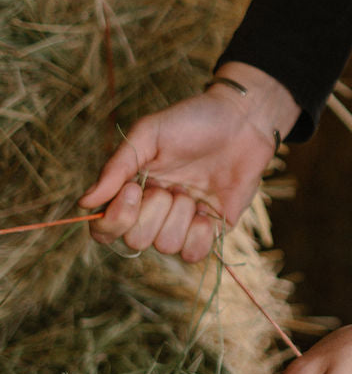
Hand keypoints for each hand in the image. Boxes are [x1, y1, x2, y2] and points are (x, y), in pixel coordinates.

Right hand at [78, 63, 299, 262]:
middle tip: (172, 186)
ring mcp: (184, 221)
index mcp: (132, 189)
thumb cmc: (194, 120)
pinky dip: (200, 235)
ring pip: (166, 246)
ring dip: (180, 216)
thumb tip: (84, 203)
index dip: (115, 219)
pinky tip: (207, 210)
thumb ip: (117, 168)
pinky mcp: (213, 228)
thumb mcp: (149, 134)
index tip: (135, 189)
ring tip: (193, 190)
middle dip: (153, 213)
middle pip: (135, 241)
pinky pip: (194, 254)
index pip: (105, 228)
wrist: (244, 119)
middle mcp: (155, 211)